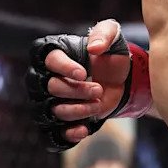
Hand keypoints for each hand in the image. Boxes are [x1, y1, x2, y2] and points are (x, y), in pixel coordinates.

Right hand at [26, 19, 131, 150]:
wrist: (120, 81)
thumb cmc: (110, 55)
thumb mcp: (113, 36)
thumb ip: (104, 33)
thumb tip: (94, 48)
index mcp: (56, 55)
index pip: (49, 60)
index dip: (64, 68)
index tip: (83, 73)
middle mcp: (47, 78)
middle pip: (51, 88)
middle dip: (77, 91)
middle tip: (99, 89)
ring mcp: (52, 101)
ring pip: (53, 110)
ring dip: (78, 110)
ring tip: (98, 104)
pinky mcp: (61, 121)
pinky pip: (53, 133)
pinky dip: (68, 133)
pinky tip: (84, 129)